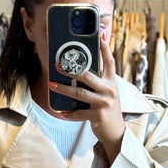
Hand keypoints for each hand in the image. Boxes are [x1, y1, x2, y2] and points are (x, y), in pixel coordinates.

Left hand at [50, 35, 125, 162]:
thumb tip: (81, 72)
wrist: (115, 132)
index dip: (105, 48)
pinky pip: (78, 112)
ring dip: (63, 88)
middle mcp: (109, 90)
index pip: (109, 62)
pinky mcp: (97, 115)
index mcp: (111, 82)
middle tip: (57, 65)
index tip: (101, 36)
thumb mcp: (107, 93)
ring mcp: (103, 103)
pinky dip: (68, 112)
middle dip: (71, 70)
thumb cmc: (108, 110)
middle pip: (88, 76)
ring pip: (79, 93)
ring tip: (51, 85)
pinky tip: (61, 111)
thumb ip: (98, 82)